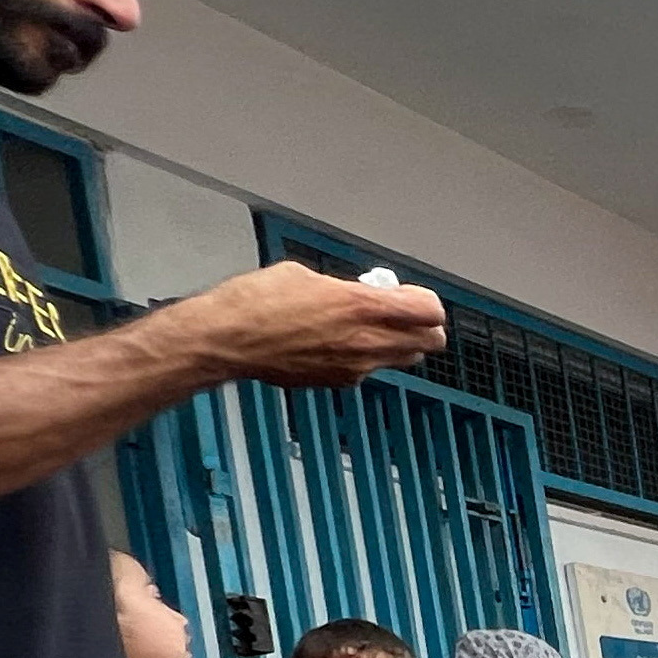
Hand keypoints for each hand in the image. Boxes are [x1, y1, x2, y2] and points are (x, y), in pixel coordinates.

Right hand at [175, 262, 447, 389]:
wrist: (227, 339)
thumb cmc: (256, 302)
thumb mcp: (307, 276)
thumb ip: (346, 289)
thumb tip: (359, 293)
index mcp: (362, 306)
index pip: (430, 311)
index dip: (425, 302)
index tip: (411, 295)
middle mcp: (366, 341)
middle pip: (429, 341)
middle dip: (422, 326)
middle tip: (402, 314)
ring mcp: (356, 366)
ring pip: (403, 359)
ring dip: (398, 343)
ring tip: (369, 327)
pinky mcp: (339, 382)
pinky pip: (369, 369)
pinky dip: (366, 357)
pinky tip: (339, 343)